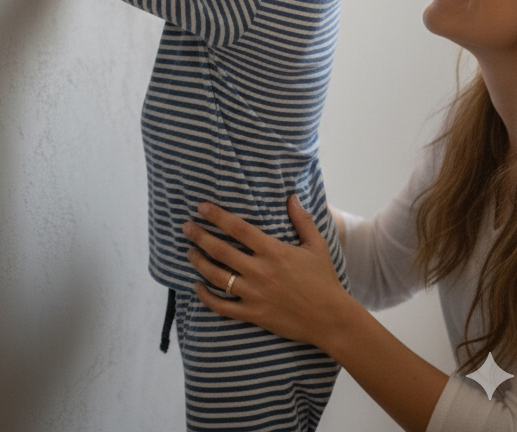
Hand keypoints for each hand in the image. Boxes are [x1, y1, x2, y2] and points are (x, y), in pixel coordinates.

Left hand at [182, 195, 352, 349]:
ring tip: (189, 252)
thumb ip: (302, 220)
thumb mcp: (316, 246)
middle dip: (199, 236)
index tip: (201, 207)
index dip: (217, 216)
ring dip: (199, 263)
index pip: (238, 229)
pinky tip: (196, 287)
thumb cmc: (324, 280)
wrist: (331, 319)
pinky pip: (222, 307)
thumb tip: (292, 196)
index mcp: (273, 251)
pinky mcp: (253, 315)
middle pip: (221, 250)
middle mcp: (260, 271)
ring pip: (217, 277)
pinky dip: (206, 297)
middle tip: (186, 227)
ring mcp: (254, 294)